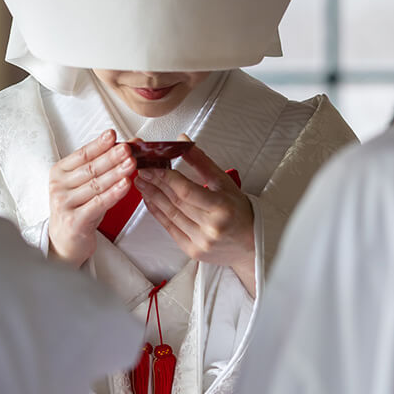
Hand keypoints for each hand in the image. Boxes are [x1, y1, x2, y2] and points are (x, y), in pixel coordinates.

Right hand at [48, 130, 135, 266]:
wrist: (64, 243)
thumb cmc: (78, 210)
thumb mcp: (86, 186)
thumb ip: (102, 167)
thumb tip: (126, 146)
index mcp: (59, 173)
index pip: (82, 154)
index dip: (99, 144)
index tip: (112, 135)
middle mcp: (58, 187)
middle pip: (90, 168)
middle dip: (112, 157)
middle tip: (127, 149)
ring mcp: (64, 204)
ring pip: (96, 185)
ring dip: (116, 173)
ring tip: (131, 164)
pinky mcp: (74, 220)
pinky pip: (98, 203)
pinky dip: (114, 193)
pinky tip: (125, 185)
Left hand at [134, 137, 256, 293]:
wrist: (252, 244)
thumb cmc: (240, 211)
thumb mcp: (225, 182)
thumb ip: (201, 162)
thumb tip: (182, 142)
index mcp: (222, 207)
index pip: (187, 191)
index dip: (166, 178)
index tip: (152, 166)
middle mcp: (211, 227)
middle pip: (175, 202)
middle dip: (155, 184)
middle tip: (141, 170)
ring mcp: (201, 241)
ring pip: (170, 215)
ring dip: (152, 197)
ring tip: (141, 182)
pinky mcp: (193, 251)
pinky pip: (170, 229)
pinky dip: (158, 213)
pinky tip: (150, 200)